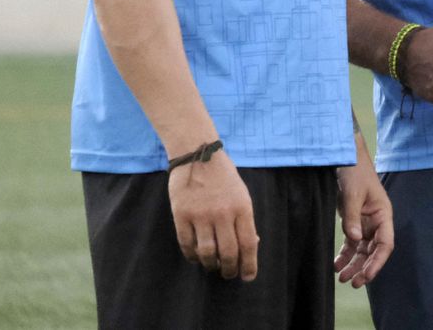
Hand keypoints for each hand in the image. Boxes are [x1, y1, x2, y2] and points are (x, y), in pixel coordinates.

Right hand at [166, 148, 258, 280]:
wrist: (198, 154)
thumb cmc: (224, 177)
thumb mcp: (242, 194)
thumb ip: (245, 220)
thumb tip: (250, 245)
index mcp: (242, 207)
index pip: (248, 244)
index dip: (249, 265)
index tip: (248, 276)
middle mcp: (222, 213)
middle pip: (228, 252)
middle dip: (229, 269)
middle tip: (228, 274)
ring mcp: (200, 215)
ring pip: (207, 252)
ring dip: (210, 265)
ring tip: (213, 267)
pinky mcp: (181, 215)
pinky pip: (186, 244)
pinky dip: (192, 256)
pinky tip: (196, 257)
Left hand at [335, 160, 393, 287]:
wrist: (345, 158)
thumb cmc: (355, 172)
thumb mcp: (353, 194)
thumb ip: (353, 217)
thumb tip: (355, 240)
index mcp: (383, 215)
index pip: (385, 244)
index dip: (378, 262)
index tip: (366, 276)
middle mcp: (377, 222)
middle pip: (374, 251)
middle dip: (365, 268)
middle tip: (353, 283)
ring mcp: (365, 223)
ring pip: (362, 250)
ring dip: (354, 264)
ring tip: (342, 278)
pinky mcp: (354, 222)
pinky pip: (352, 243)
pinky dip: (345, 255)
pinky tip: (337, 265)